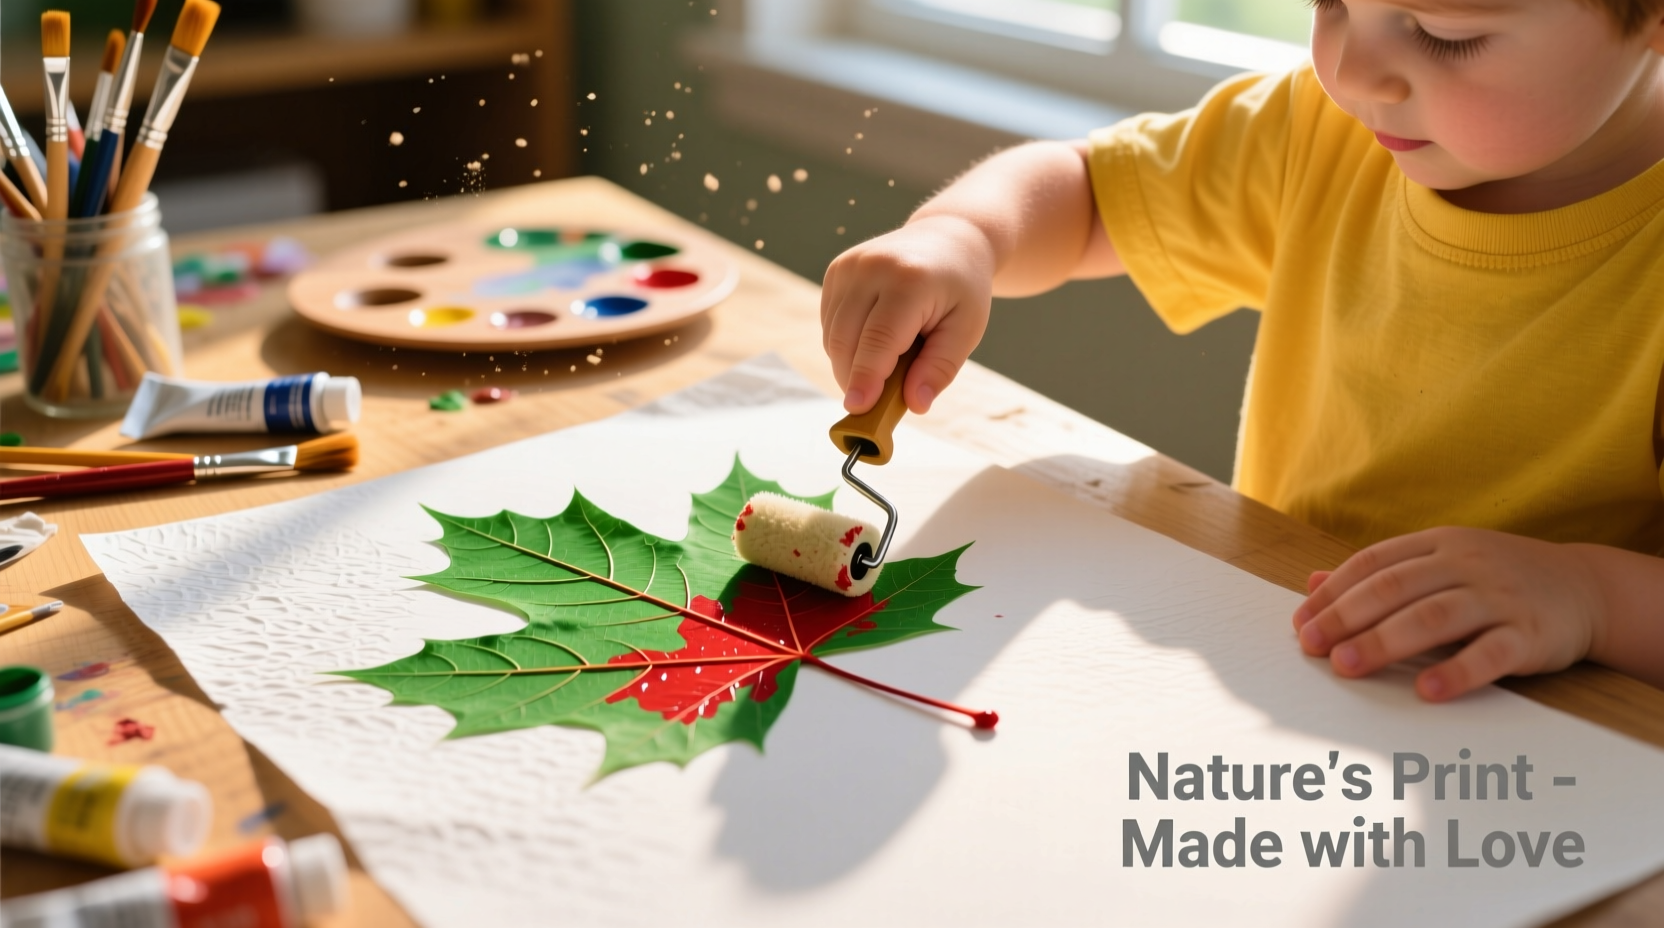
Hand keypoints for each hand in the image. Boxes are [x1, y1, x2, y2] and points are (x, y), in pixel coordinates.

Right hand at [820, 215, 995, 414]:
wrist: (949, 236)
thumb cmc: (961, 289)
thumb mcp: (966, 329)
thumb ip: (940, 368)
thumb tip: (914, 404)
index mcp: (910, 281)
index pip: (879, 338)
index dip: (866, 377)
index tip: (857, 408)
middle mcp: (872, 267)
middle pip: (847, 340)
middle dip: (856, 379)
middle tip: (879, 403)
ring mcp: (849, 266)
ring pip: (833, 336)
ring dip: (851, 364)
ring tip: (887, 364)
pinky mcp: (836, 270)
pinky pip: (830, 324)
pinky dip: (846, 345)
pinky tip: (873, 342)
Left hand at [1291, 527, 1605, 700]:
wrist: (1585, 587)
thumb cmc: (1496, 579)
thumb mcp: (1439, 563)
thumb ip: (1379, 574)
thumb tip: (1312, 583)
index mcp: (1438, 545)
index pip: (1373, 563)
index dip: (1333, 593)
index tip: (1301, 624)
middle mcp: (1466, 564)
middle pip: (1395, 588)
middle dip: (1347, 617)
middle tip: (1312, 647)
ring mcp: (1499, 597)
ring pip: (1434, 616)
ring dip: (1384, 641)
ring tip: (1347, 665)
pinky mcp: (1530, 634)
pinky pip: (1489, 653)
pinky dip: (1456, 671)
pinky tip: (1426, 690)